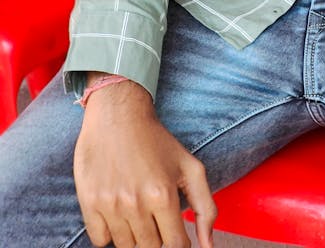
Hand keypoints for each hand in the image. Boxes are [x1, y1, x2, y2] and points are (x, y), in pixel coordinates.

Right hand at [73, 76, 216, 247]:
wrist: (117, 116)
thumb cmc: (156, 141)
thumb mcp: (190, 167)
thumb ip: (206, 208)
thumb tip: (208, 246)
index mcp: (164, 195)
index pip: (176, 245)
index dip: (178, 241)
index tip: (174, 231)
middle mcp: (136, 203)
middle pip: (150, 247)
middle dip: (156, 235)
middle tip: (154, 211)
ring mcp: (111, 205)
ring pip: (126, 246)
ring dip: (133, 233)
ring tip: (135, 206)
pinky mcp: (89, 203)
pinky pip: (100, 240)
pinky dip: (109, 231)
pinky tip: (116, 209)